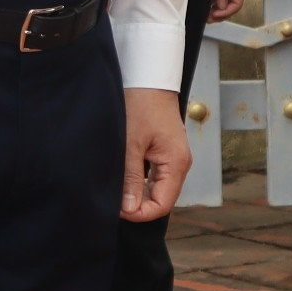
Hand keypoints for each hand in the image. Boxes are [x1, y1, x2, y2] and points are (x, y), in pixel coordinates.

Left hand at [123, 87, 192, 221]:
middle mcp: (179, 163)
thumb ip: (130, 178)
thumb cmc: (141, 104)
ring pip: (156, 186)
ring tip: (115, 189)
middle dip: (138, 204)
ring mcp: (172, 156)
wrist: (147, 77)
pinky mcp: (164, 149)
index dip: (141, 213)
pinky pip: (154, 174)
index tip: (117, 210)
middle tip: (112, 200)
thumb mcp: (131, 143)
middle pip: (161, 198)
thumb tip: (129, 208)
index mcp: (176, 163)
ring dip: (137, 192)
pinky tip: (123, 176)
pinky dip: (139, 179)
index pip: (163, 204)